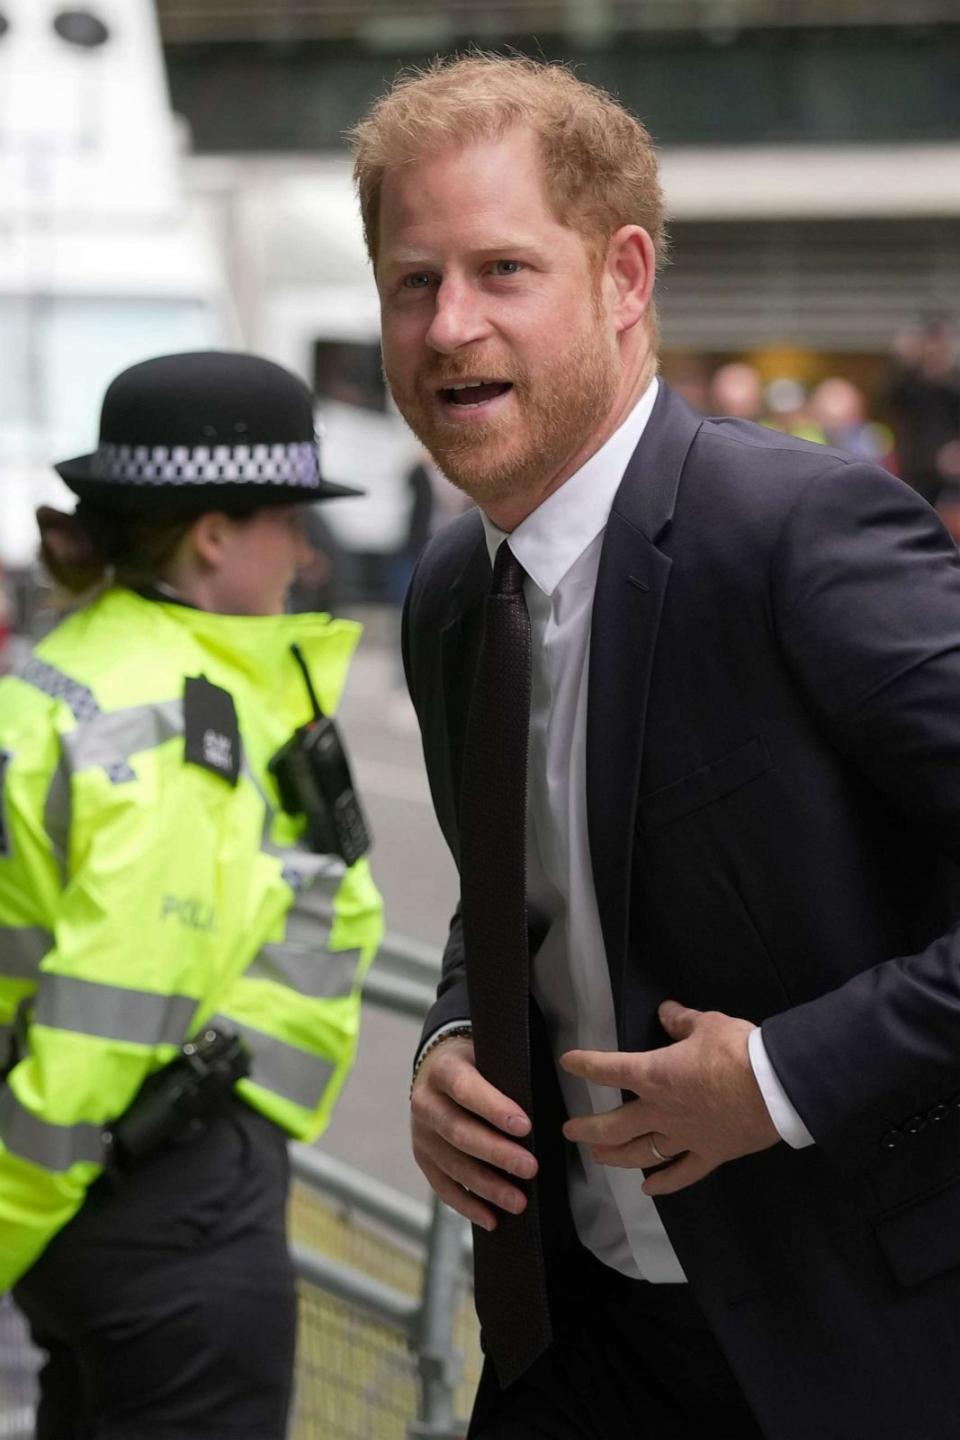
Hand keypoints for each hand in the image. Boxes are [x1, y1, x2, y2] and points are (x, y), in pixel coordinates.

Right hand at [410, 1035, 537, 1230]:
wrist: (435, 1069)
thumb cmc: (475, 1064)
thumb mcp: (485, 1054)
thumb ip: (507, 1072)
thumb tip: (545, 1098)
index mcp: (443, 1069)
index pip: (465, 1089)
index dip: (494, 1108)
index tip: (525, 1126)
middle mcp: (426, 1102)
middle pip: (459, 1132)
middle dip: (497, 1153)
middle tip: (530, 1168)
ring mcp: (422, 1134)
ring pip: (453, 1165)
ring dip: (487, 1187)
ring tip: (518, 1202)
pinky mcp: (423, 1158)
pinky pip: (442, 1187)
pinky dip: (467, 1205)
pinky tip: (491, 1218)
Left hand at [560, 1000, 779, 1196]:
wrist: (774, 1088)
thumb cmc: (736, 1052)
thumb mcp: (707, 1024)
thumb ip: (682, 1021)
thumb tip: (666, 1013)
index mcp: (655, 1075)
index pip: (610, 1069)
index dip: (586, 1064)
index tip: (568, 1062)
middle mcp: (661, 1111)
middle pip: (615, 1125)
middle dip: (589, 1128)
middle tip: (570, 1130)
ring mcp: (684, 1137)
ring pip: (641, 1153)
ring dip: (616, 1156)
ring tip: (598, 1156)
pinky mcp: (709, 1154)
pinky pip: (681, 1173)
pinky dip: (664, 1183)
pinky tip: (649, 1189)